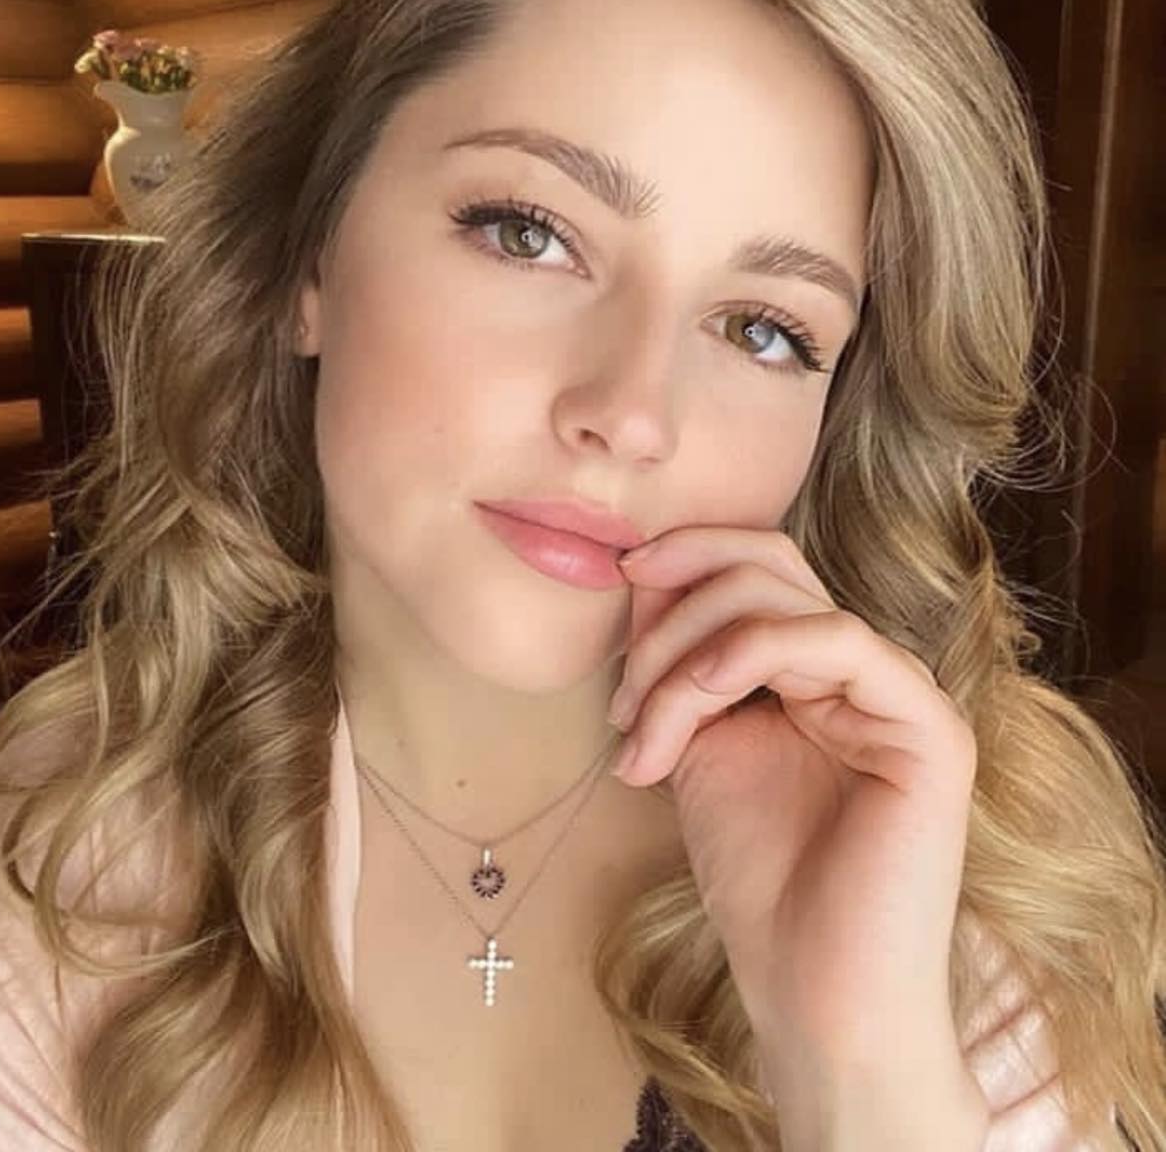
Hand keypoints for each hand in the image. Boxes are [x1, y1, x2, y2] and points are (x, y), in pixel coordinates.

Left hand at [608, 524, 981, 1091]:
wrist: (812, 992)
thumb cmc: (759, 882)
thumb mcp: (697, 742)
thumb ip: (682, 663)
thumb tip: (644, 574)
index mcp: (815, 669)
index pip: (758, 565)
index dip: (688, 554)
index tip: (617, 573)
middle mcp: (863, 669)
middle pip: (769, 564)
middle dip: (676, 605)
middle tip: (624, 690)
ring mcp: (901, 694)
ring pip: (786, 598)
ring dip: (689, 648)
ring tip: (646, 725)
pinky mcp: (930, 728)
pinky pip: (840, 641)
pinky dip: (754, 649)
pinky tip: (702, 693)